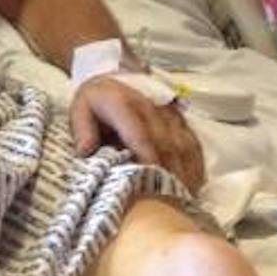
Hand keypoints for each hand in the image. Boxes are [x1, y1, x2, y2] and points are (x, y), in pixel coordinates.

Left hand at [71, 75, 206, 192]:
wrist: (112, 76)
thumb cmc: (95, 101)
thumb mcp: (79, 110)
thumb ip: (82, 130)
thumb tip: (87, 151)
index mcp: (122, 105)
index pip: (139, 134)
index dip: (148, 158)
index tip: (152, 182)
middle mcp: (149, 106)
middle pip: (166, 142)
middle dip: (171, 172)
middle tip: (173, 199)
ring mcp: (167, 111)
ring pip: (183, 141)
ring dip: (187, 169)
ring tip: (187, 195)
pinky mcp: (178, 117)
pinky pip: (191, 139)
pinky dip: (196, 161)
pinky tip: (197, 182)